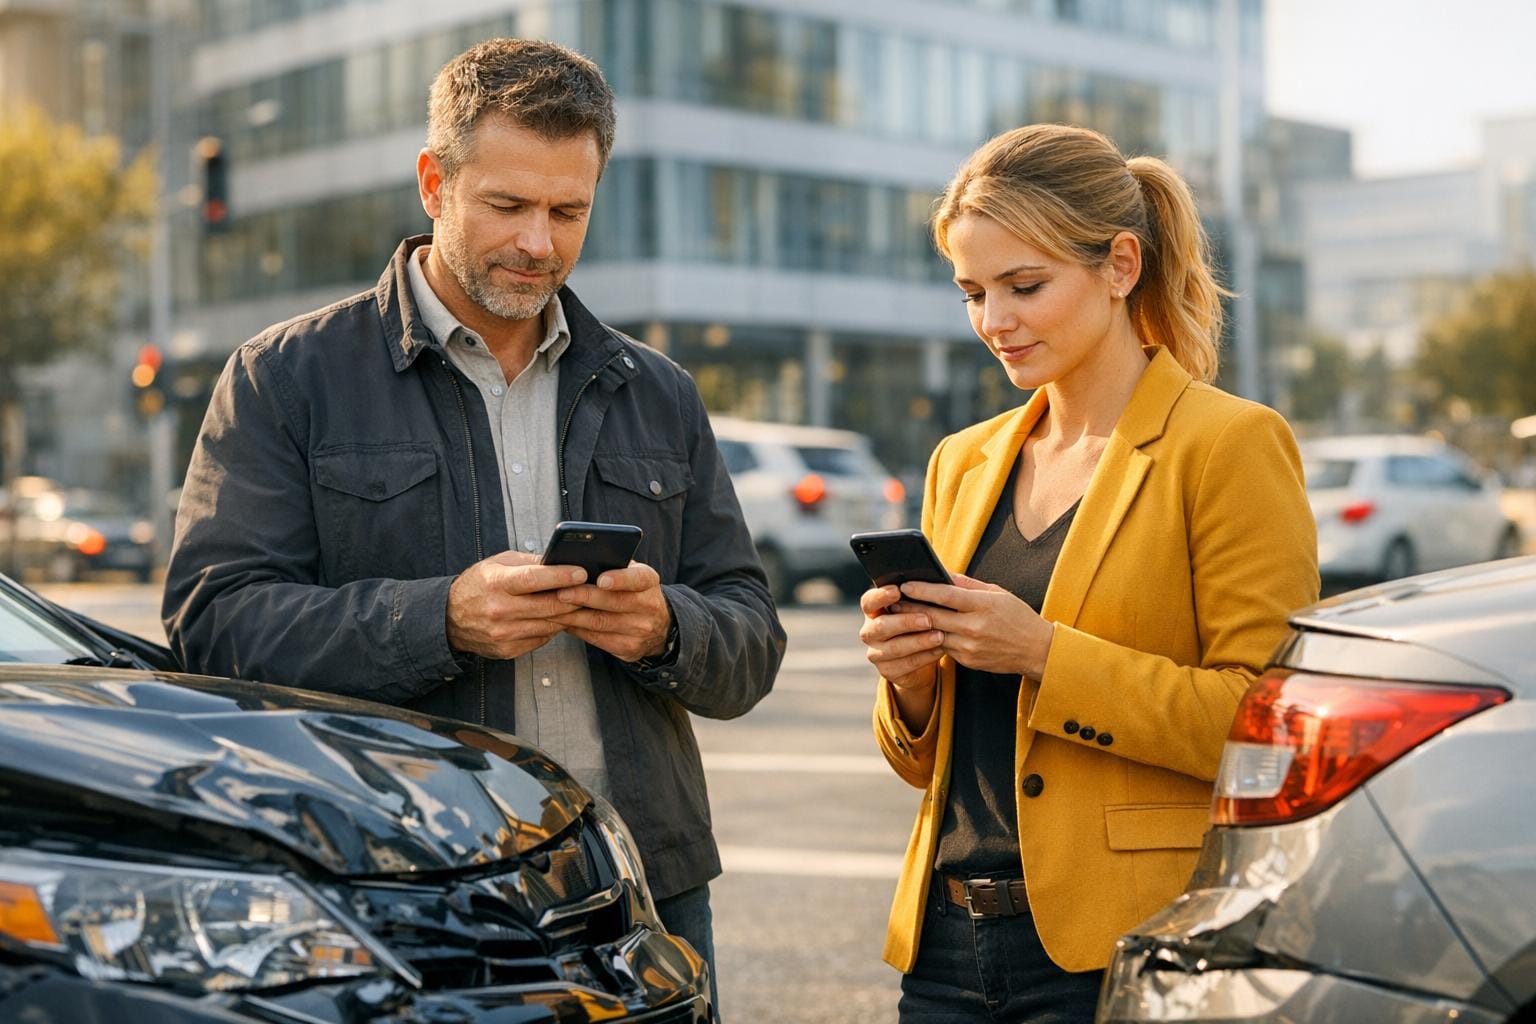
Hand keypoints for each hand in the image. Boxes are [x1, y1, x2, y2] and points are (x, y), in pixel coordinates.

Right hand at [446, 551, 584, 659]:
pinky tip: (556, 618)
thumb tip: (561, 560)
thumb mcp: (498, 564)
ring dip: (567, 615)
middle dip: (575, 598)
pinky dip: (552, 628)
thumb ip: (529, 562)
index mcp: (496, 583)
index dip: (561, 576)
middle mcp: (499, 610)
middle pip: (548, 606)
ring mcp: (503, 633)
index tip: (581, 572)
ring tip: (579, 604)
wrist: (450, 618)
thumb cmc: (478, 585)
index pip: (534, 579)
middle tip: (591, 590)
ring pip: (549, 625)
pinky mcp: (507, 649)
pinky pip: (541, 639)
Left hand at [551, 562, 671, 662]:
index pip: (637, 579)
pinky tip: (562, 622)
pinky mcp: (628, 647)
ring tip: (553, 608)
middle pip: (614, 602)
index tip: (601, 579)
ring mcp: (640, 630)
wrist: (658, 626)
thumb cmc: (632, 591)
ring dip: (574, 615)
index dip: (620, 579)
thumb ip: (612, 566)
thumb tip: (577, 561)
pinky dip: (577, 629)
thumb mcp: (631, 575)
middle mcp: (649, 606)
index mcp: (649, 582)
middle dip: (585, 597)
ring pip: (601, 622)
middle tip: (561, 592)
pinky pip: (597, 638)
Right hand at [858, 584, 943, 688]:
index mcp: (874, 611)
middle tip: (927, 619)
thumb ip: (920, 595)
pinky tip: (939, 650)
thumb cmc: (920, 622)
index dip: (880, 596)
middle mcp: (870, 631)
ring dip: (918, 642)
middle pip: (880, 626)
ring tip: (939, 636)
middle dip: (905, 622)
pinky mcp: (887, 671)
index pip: (869, 601)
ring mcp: (876, 653)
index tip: (897, 590)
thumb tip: (936, 580)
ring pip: (894, 648)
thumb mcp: (919, 607)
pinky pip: (905, 665)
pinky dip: (924, 657)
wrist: (921, 657)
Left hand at [894, 573, 1053, 679]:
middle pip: (934, 616)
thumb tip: (942, 575)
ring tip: (900, 615)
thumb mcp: (997, 593)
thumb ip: (968, 585)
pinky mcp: (967, 661)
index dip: (922, 589)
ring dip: (915, 626)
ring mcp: (970, 647)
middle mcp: (975, 627)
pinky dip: (930, 638)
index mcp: (983, 605)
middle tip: (892, 600)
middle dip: (910, 607)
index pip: (946, 596)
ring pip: (934, 634)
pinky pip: (943, 647)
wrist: (1037, 651)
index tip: (904, 584)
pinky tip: (919, 631)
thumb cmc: (1017, 616)